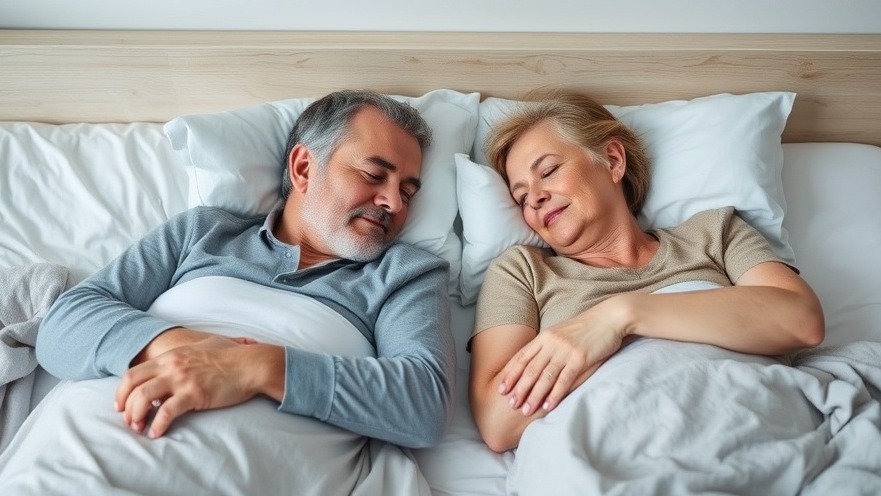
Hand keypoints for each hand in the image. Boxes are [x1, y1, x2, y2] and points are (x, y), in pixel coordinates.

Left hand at [115, 334, 262, 438]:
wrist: (252, 364)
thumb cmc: (233, 355)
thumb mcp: (205, 345)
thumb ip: (188, 351)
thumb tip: (184, 356)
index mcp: (171, 355)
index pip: (133, 372)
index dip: (122, 391)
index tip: (122, 405)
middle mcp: (172, 366)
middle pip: (132, 385)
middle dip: (124, 406)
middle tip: (129, 420)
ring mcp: (182, 380)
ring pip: (143, 398)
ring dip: (136, 416)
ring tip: (140, 428)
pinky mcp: (194, 394)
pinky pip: (167, 412)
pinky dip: (158, 425)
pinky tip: (157, 433)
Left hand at [498, 303, 626, 415]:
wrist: (610, 318)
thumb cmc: (587, 327)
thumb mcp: (562, 332)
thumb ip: (548, 345)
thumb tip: (536, 361)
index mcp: (545, 337)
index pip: (522, 357)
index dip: (510, 374)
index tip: (501, 389)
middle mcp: (551, 343)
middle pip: (530, 369)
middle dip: (519, 388)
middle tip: (510, 404)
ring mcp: (565, 351)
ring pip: (545, 377)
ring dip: (534, 395)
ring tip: (525, 410)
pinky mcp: (580, 359)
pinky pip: (564, 380)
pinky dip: (554, 395)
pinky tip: (548, 406)